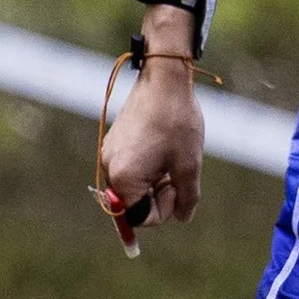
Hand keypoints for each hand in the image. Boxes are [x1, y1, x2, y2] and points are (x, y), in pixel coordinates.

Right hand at [97, 49, 205, 235]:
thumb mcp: (189, 166)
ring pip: (134, 187)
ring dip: (156, 182)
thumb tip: (182, 217)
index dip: (165, 209)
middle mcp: (109, 169)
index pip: (141, 218)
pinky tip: (163, 149)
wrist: (163, 81)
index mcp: (124, 179)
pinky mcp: (114, 143)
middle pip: (134, 204)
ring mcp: (109, 154)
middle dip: (160, 195)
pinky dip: (148, 168)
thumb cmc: (177, 123)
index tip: (177, 185)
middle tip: (177, 173)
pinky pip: (130, 169)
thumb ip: (186, 198)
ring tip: (172, 159)